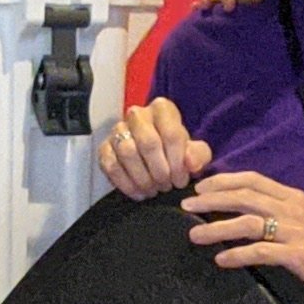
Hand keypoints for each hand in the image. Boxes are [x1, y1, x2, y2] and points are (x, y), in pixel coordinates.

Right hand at [95, 98, 212, 198]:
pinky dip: (125, 184)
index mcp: (162, 109)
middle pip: (148, 142)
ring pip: (127, 152)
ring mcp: (118, 130)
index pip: (171, 133)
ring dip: (143, 178)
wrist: (157, 158)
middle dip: (159, 170)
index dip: (177, 162)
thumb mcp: (195, 153)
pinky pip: (110, 165)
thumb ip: (198, 155)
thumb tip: (190, 162)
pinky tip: (139, 193)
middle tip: (166, 187)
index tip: (181, 181)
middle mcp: (137, 115)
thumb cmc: (177, 153)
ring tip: (153, 191)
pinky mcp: (104, 148)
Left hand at [180, 166, 303, 302]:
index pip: (252, 180)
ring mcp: (296, 232)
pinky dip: (238, 254)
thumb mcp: (299, 222)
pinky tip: (221, 259)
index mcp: (292, 197)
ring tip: (194, 234)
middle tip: (187, 206)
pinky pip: (261, 252)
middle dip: (212, 199)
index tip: (199, 187)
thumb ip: (274, 212)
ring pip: (248, 223)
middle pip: (245, 197)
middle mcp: (293, 209)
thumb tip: (238, 209)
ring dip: (217, 227)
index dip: (223, 181)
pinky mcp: (298, 255)